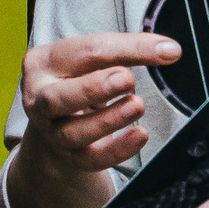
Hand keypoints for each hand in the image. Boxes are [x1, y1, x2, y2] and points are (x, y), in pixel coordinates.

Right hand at [16, 31, 181, 180]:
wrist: (56, 116)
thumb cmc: (78, 77)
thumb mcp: (92, 58)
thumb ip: (127, 50)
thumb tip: (169, 51)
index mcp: (43, 62)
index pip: (84, 51)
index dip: (127, 48)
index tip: (167, 51)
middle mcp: (39, 98)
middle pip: (59, 97)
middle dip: (93, 88)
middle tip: (126, 79)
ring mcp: (51, 131)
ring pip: (74, 132)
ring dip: (109, 120)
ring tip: (137, 106)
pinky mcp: (68, 156)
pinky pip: (91, 159)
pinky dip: (117, 150)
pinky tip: (139, 136)